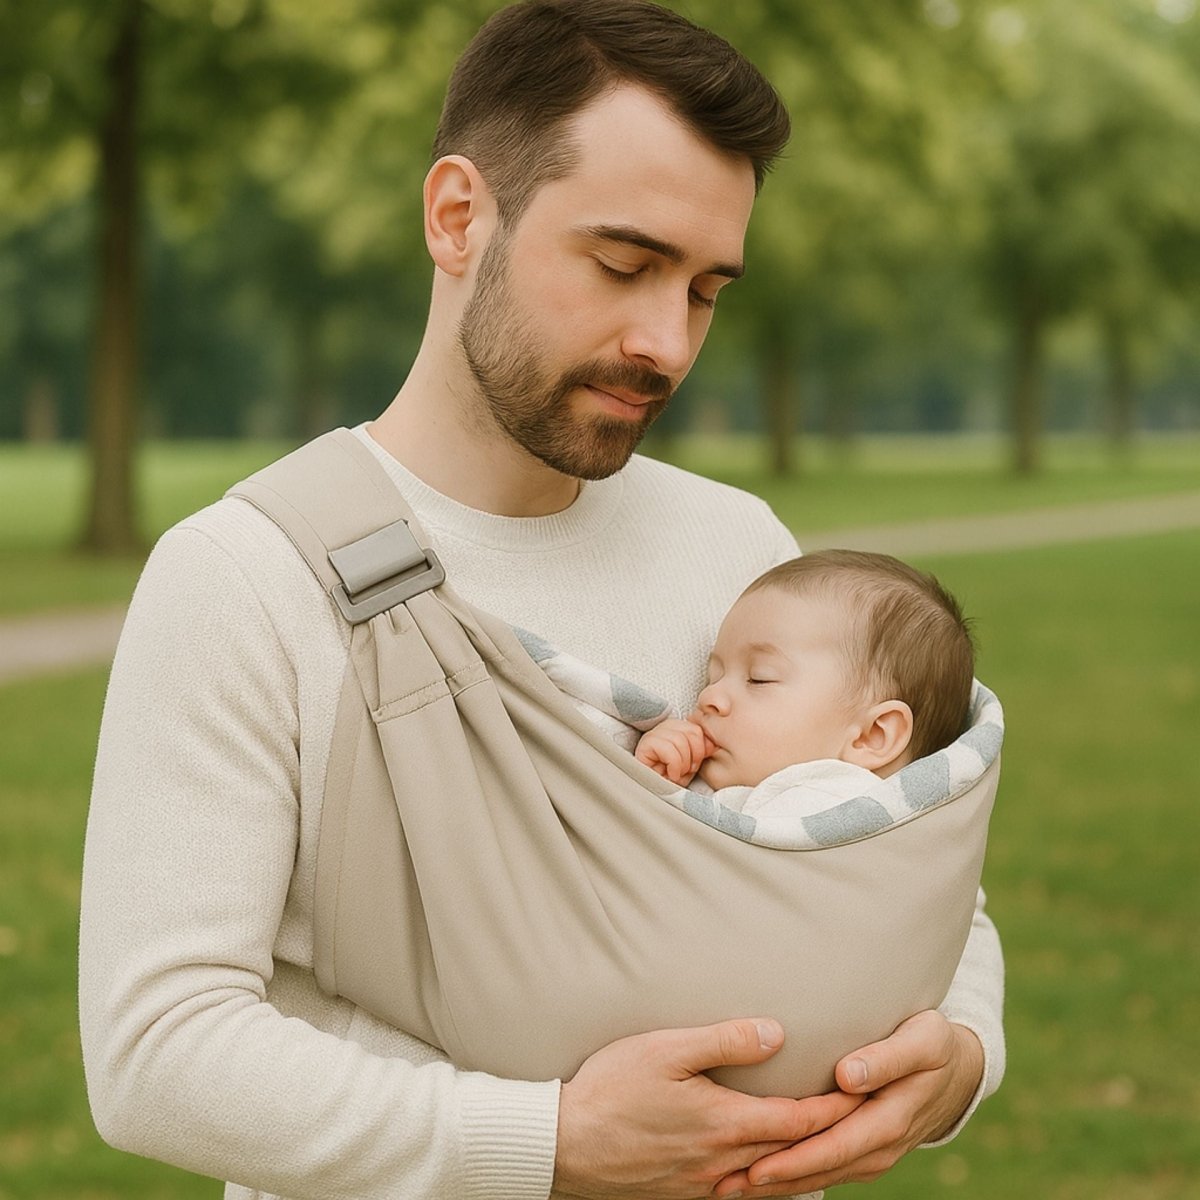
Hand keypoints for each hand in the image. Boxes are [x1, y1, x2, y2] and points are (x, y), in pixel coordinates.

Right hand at [554, 1018, 862, 1198]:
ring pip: (768, 1181)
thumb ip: (725, 1041)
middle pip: (791, 1154)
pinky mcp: (683, 1196)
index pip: (799, 1120)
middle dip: (830, 1138)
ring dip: (800, 1165)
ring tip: (826, 1148)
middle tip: (863, 1121)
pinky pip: (738, 1195)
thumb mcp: (666, 1049)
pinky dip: (764, 1182)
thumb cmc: (611, 1087)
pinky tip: (766, 1172)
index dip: (837, 1109)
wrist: (564, 1144)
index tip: (866, 1094)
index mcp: (724, 1124)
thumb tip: (778, 1034)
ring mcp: (703, 1186)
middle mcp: (722, 1163)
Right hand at [635, 719, 711, 785]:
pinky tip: (670, 774)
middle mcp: (663, 728)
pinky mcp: (644, 746)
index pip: (696, 728)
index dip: (701, 748)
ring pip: (680, 739)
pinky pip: (667, 748)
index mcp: (677, 729)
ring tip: (677, 773)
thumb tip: (712, 743)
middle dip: (694, 756)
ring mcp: (652, 735)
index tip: (696, 765)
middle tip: (687, 771)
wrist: (657, 799)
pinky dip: (674, 765)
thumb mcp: (693, 764)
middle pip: (691, 731)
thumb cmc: (674, 782)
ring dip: (683, 763)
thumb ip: (702, 750)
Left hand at [712, 1011, 984, 1196]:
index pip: (834, 1148)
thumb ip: (886, 1058)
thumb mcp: (921, 1042)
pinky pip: (828, 1167)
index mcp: (889, 1120)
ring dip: (778, 1185)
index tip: (756, 1167)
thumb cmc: (934, 1044)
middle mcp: (879, 1146)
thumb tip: (847, 1076)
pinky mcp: (865, 1149)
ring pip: (821, 1175)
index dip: (795, 1161)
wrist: (958, 1069)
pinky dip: (795, 1175)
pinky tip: (761, 1174)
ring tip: (731, 1186)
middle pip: (820, 1170)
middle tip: (725, 1185)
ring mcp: (873, 1153)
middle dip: (773, 1181)